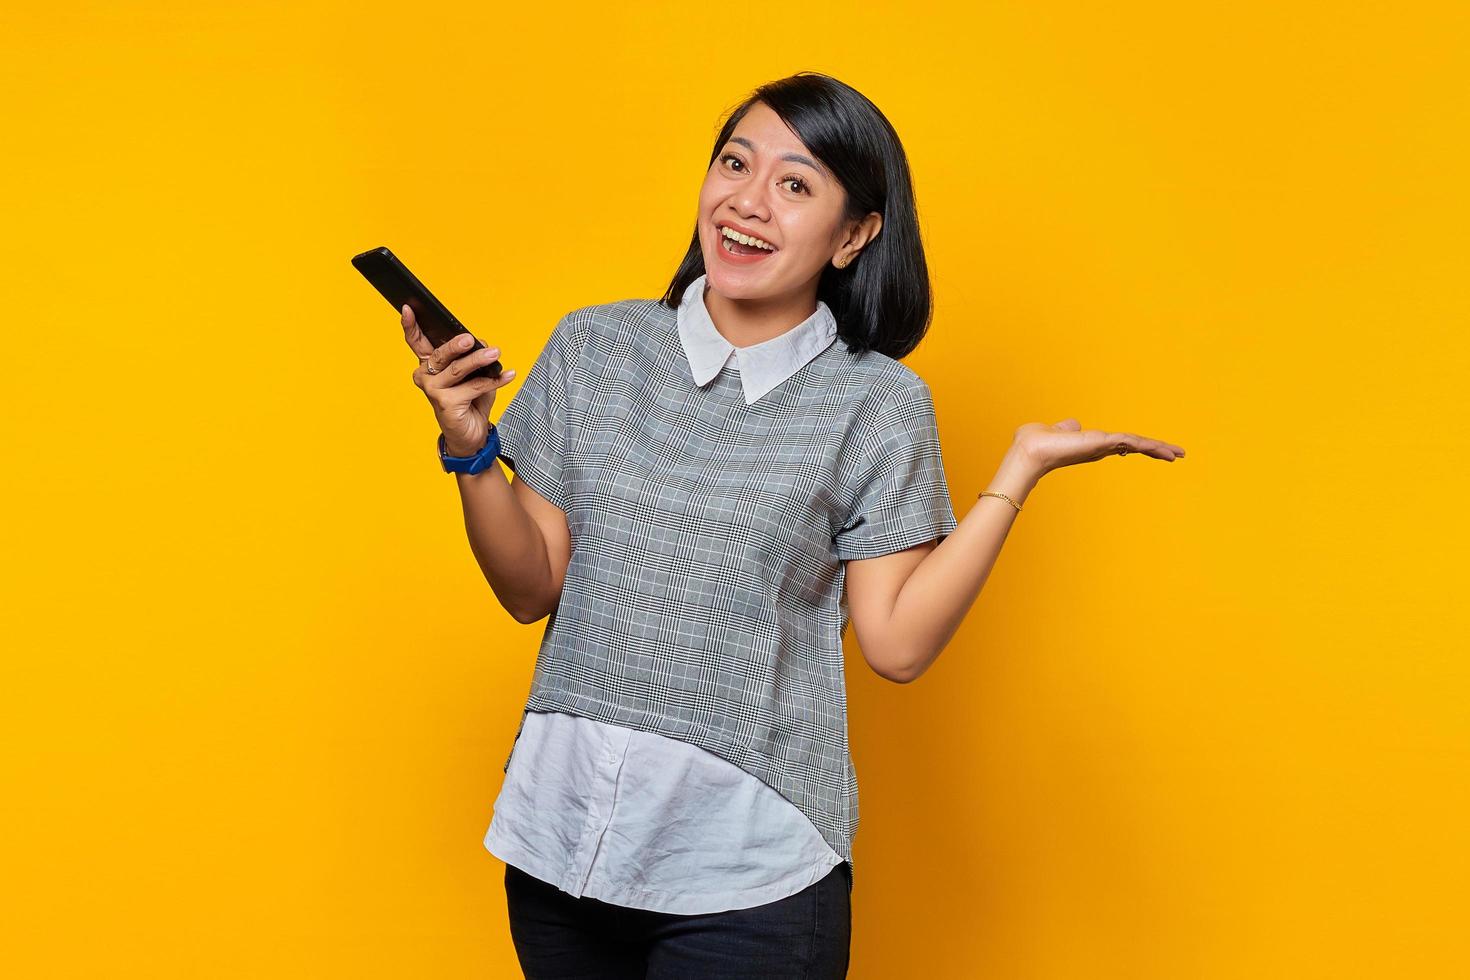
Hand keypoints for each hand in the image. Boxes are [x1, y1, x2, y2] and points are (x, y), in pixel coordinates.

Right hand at [402, 304, 517, 456]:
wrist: (472, 434)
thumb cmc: (470, 400)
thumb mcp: (473, 374)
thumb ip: (473, 356)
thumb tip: (481, 344)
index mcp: (428, 365)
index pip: (416, 341)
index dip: (410, 325)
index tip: (407, 308)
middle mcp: (425, 376)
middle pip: (440, 355)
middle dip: (456, 345)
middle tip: (470, 339)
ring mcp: (433, 391)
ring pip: (458, 370)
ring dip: (479, 361)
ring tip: (495, 354)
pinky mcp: (446, 404)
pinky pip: (473, 387)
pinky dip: (493, 381)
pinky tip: (507, 375)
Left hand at [1013, 418, 1185, 477]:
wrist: (1028, 451)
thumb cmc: (1036, 443)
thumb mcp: (1056, 431)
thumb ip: (1067, 428)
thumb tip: (1073, 425)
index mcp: (1092, 444)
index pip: (1122, 443)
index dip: (1138, 445)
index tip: (1152, 448)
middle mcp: (1100, 447)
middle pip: (1134, 446)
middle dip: (1156, 450)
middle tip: (1177, 455)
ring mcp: (1101, 447)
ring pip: (1137, 445)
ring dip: (1158, 448)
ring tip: (1178, 454)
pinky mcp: (1100, 444)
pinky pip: (1130, 441)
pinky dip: (1146, 444)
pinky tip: (1162, 448)